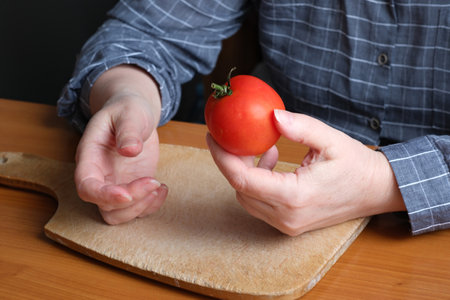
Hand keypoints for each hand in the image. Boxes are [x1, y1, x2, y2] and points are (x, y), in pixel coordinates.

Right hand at [74, 66, 167, 223]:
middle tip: (154, 181)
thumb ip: (127, 130)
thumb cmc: (127, 110)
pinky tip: (163, 187)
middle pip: (104, 206)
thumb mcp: (128, 112)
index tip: (127, 194)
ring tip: (159, 186)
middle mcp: (100, 176)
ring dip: (141, 207)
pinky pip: (137, 209)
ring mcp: (116, 184)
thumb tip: (130, 150)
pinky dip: (152, 205)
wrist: (135, 114)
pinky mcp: (133, 188)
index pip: (87, 186)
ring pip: (119, 215)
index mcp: (90, 157)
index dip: (103, 195)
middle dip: (131, 201)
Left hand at [207, 109, 404, 235]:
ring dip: (244, 172)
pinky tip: (271, 161)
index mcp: (294, 196)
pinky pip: (260, 204)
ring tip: (258, 148)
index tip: (212, 136)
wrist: (377, 191)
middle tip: (231, 137)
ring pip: (247, 198)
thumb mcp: (330, 140)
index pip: (242, 179)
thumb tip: (271, 116)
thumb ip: (300, 127)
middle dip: (229, 162)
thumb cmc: (356, 165)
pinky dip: (256, 183)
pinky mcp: (289, 224)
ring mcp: (287, 224)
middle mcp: (286, 216)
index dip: (222, 157)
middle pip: (240, 189)